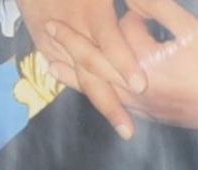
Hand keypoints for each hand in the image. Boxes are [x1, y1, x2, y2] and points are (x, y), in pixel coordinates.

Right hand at [18, 0, 144, 137]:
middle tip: (129, 130)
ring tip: (123, 128)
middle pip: (92, 71)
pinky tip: (106, 110)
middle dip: (111, 103)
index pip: (108, 39)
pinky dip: (86, 91)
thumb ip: (137, 1)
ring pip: (81, 77)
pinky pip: (65, 72)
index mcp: (91, 10)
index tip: (140, 86)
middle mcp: (74, 29)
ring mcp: (55, 39)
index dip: (123, 62)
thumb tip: (153, 6)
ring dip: (103, 102)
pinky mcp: (43, 43)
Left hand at [48, 0, 197, 132]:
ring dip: (78, 79)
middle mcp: (142, 92)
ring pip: (104, 93)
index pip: (111, 43)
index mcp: (148, 68)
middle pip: (96, 70)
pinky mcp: (157, 118)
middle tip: (50, 33)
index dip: (96, 28)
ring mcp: (148, 109)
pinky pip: (122, 106)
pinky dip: (103, 95)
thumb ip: (157, 9)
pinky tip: (97, 90)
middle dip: (71, 50)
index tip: (80, 17)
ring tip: (55, 69)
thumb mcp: (191, 29)